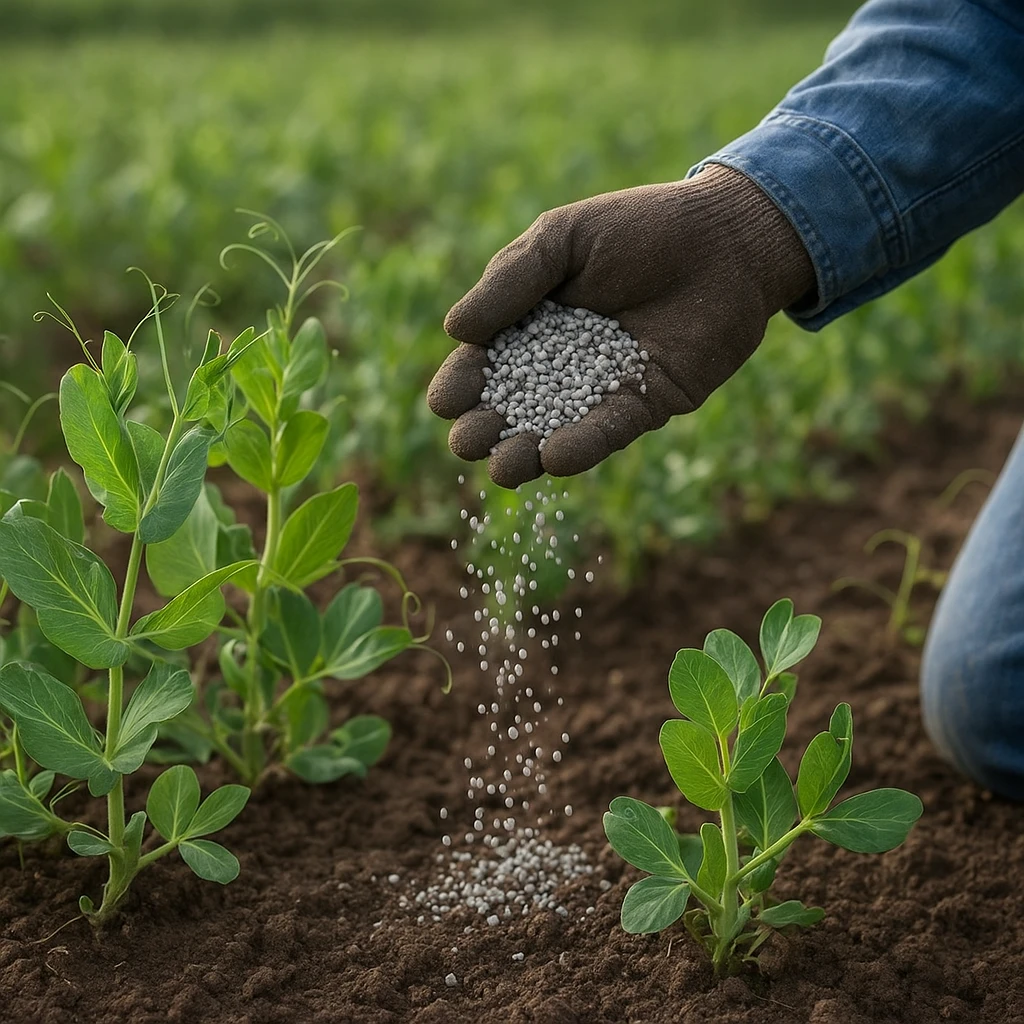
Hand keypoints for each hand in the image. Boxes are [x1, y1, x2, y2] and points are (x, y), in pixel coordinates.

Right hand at [428, 165, 814, 487]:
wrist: (726, 238)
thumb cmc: (639, 227)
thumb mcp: (562, 239)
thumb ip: (510, 282)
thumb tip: (454, 331)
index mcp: (530, 323)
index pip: (487, 361)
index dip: (464, 383)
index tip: (445, 402)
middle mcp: (561, 363)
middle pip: (514, 405)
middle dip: (488, 427)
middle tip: (467, 443)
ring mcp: (602, 388)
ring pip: (556, 429)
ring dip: (527, 452)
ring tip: (502, 468)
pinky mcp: (646, 404)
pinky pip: (609, 430)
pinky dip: (583, 446)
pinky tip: (554, 457)